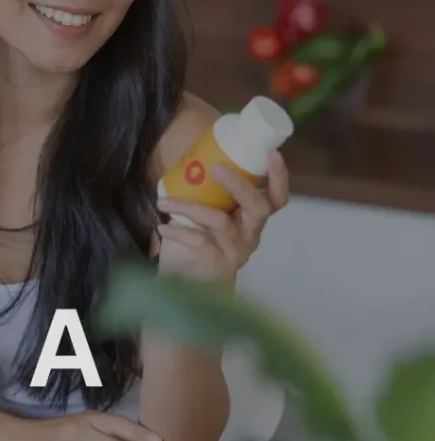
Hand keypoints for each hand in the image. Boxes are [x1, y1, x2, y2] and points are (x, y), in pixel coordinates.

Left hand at [156, 151, 289, 281]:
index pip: (277, 199)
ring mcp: (236, 252)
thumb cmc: (195, 244)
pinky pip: (200, 242)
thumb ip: (206, 195)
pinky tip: (162, 229)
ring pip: (220, 221)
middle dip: (240, 185)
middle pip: (259, 208)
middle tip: (217, 170)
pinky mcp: (218, 265)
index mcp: (251, 219)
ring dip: (189, 207)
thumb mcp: (204, 216)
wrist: (184, 286)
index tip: (271, 153)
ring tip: (163, 202)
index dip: (279, 177)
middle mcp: (250, 235)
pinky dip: (178, 233)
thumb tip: (189, 159)